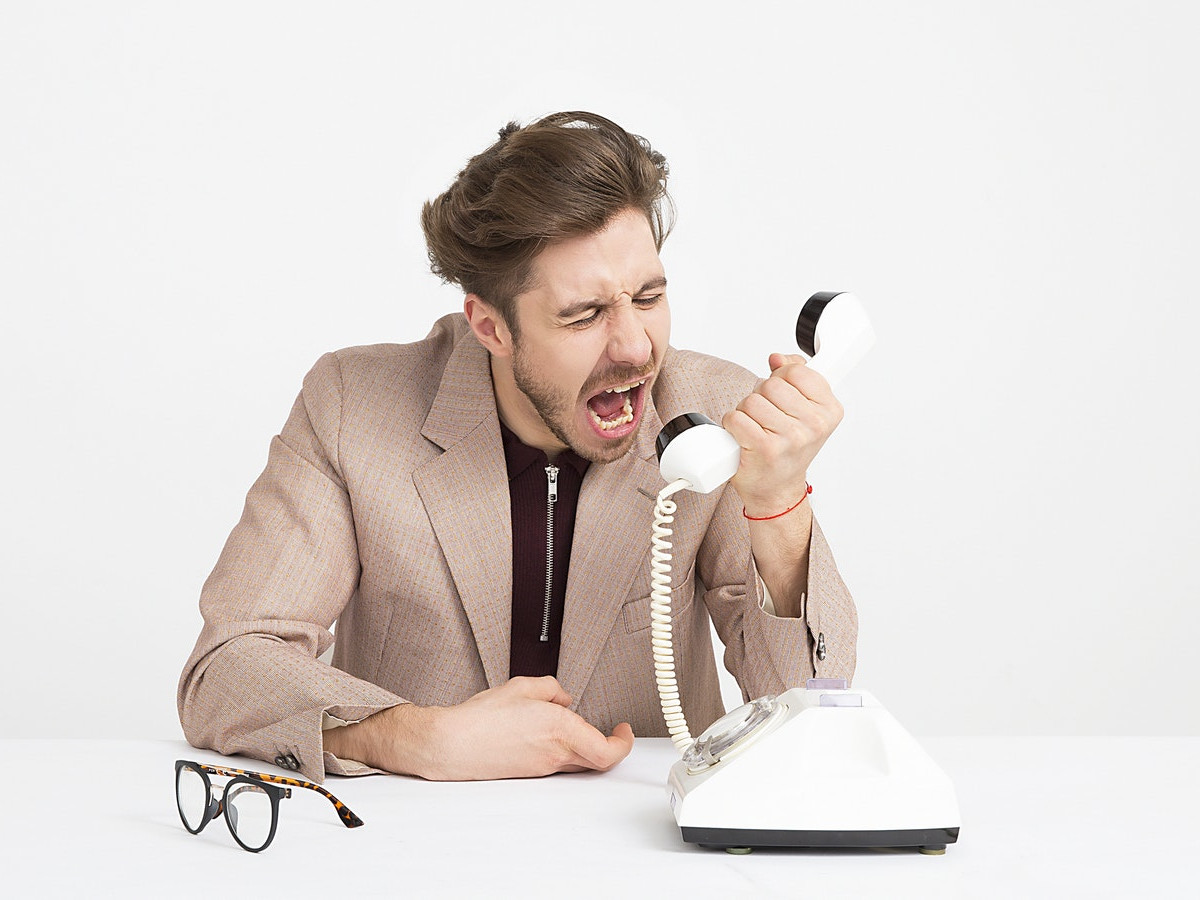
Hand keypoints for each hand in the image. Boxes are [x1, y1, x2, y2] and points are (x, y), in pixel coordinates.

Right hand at [326, 676, 633, 780]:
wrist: (452, 744)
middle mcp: (556, 754)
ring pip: (579, 762)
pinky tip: (549, 733)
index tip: (624, 730)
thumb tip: (563, 698)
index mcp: (560, 730)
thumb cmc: (481, 718)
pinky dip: (565, 749)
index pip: (608, 750)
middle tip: (613, 731)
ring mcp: (543, 767)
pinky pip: (559, 763)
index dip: (623, 743)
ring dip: (586, 746)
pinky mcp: (530, 772)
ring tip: (575, 725)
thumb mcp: (523, 686)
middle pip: (598, 760)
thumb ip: (552, 689)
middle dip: (609, 744)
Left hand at [722, 353, 843, 517]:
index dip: (781, 378)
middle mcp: (814, 424)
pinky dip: (732, 425)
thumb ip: (796, 376)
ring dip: (745, 412)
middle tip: (766, 417)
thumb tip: (777, 358)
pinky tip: (743, 437)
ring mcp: (791, 437)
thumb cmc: (788, 449)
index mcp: (829, 410)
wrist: (777, 489)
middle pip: (770, 385)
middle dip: (761, 396)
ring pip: (751, 401)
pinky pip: (736, 418)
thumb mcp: (804, 410)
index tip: (784, 395)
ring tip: (756, 428)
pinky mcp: (765, 448)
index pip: (796, 370)